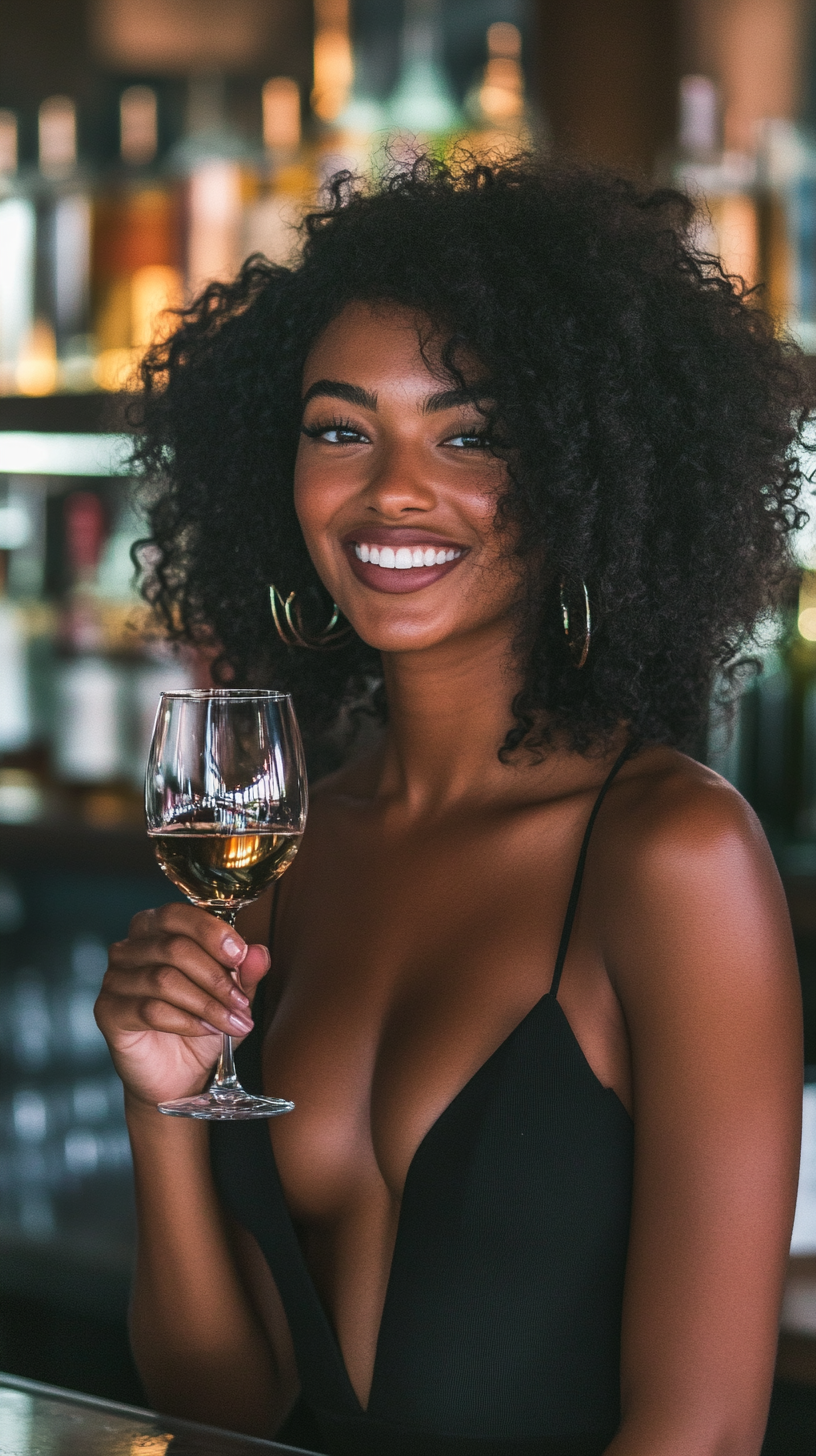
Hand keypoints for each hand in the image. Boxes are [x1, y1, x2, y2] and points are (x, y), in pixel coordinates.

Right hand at [95, 903, 270, 1109]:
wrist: (179, 1075)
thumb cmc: (202, 1025)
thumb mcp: (233, 996)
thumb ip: (245, 972)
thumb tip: (258, 952)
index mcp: (155, 929)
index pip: (178, 915)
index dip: (211, 932)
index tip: (240, 956)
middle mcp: (128, 948)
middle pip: (174, 947)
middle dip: (216, 977)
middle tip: (241, 1003)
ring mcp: (114, 979)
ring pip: (164, 979)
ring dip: (206, 1003)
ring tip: (231, 1022)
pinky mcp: (107, 1012)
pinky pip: (149, 1009)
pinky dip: (186, 1021)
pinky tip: (205, 1031)